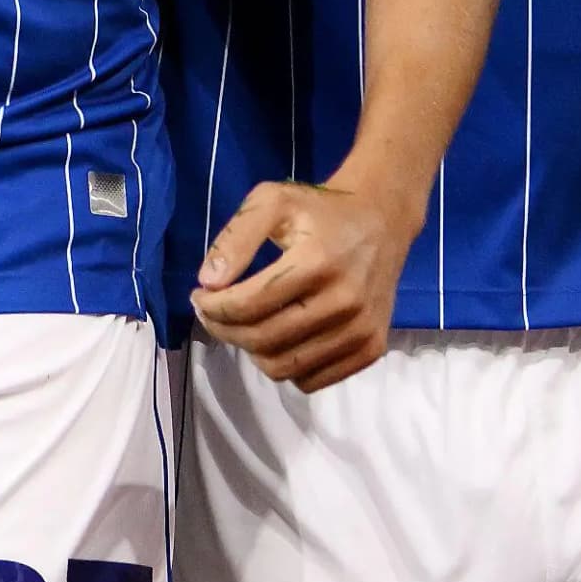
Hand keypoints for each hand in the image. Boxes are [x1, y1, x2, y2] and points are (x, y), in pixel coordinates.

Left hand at [190, 176, 422, 391]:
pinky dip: (286, 367)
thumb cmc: (321, 210)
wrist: (381, 220)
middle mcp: (344, 302)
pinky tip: (278, 339)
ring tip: (243, 326)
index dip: (213, 306)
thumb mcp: (272, 201)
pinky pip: (312, 380)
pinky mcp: (372, 349)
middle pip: (263, 340)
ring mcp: (361, 330)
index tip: (199, 295)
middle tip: (212, 314)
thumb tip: (208, 282)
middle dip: (224, 330)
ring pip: (284, 367)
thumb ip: (236, 238)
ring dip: (251, 351)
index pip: (248, 304)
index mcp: (317, 262)